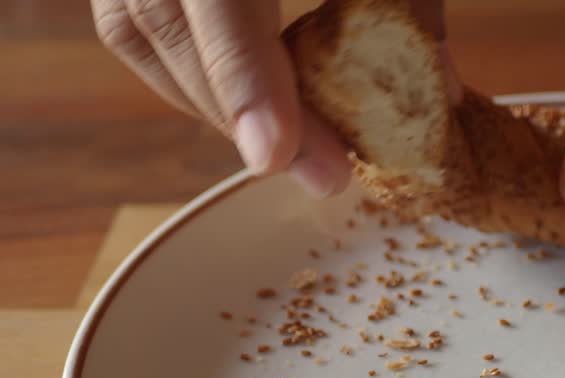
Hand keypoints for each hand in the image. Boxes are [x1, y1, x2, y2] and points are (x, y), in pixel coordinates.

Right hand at [92, 0, 456, 196]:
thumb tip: (435, 92)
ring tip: (289, 149)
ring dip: (210, 100)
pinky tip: (242, 104)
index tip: (275, 155)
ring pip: (135, 23)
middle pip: (166, 17)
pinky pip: (129, 15)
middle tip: (321, 174)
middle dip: (241, 109)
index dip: (242, 73)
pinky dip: (186, 69)